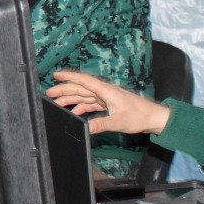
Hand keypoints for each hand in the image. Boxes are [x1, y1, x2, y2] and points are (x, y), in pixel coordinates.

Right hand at [45, 70, 169, 135]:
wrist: (154, 118)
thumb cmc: (140, 116)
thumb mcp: (119, 121)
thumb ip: (101, 124)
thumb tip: (85, 128)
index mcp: (106, 91)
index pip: (84, 81)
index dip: (69, 77)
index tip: (56, 75)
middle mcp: (104, 92)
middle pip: (81, 88)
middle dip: (65, 89)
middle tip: (49, 93)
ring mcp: (106, 98)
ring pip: (84, 96)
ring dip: (71, 99)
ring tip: (57, 103)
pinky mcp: (109, 105)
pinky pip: (91, 104)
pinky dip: (81, 107)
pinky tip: (74, 113)